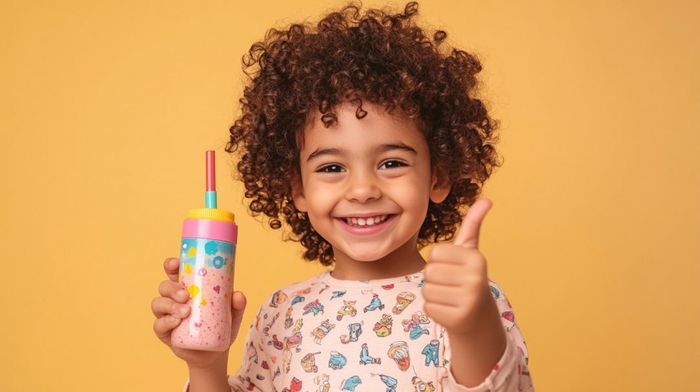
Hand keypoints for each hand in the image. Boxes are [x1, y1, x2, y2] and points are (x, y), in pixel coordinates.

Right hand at [151, 257, 246, 368]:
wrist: (213, 353)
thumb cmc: (220, 326)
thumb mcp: (232, 314)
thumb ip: (237, 304)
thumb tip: (238, 295)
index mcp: (187, 288)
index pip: (174, 272)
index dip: (171, 265)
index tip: (175, 263)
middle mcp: (174, 299)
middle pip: (164, 286)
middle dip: (172, 287)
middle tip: (186, 295)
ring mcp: (166, 315)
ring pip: (158, 303)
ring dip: (170, 305)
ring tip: (185, 311)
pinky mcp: (164, 332)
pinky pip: (158, 325)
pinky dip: (166, 321)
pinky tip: (176, 322)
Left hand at [422, 198, 495, 335]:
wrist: (478, 317)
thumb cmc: (467, 278)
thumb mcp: (470, 251)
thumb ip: (473, 225)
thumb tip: (486, 199)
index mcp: (477, 259)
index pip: (434, 253)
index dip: (438, 261)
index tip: (453, 269)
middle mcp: (476, 279)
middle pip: (429, 272)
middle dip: (434, 279)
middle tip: (450, 285)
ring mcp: (469, 300)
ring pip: (427, 290)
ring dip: (433, 295)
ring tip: (450, 297)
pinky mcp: (458, 319)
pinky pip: (428, 307)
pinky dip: (434, 309)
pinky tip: (449, 310)